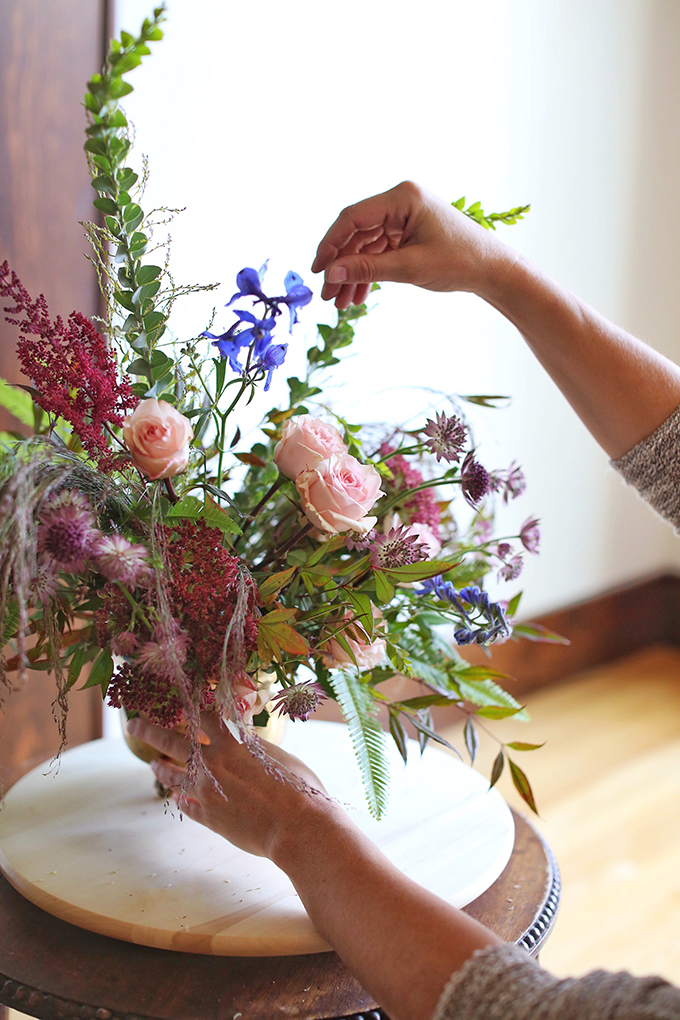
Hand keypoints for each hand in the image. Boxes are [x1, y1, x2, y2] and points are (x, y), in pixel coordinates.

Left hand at [125, 712, 326, 858]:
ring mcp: (206, 793)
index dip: (188, 705)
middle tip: (132, 725)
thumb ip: (254, 747)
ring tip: (153, 764)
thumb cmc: (299, 787)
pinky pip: (185, 805)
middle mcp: (212, 765)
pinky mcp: (208, 818)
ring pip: (173, 776)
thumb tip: (241, 740)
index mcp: (231, 744)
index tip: (175, 698)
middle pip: (171, 742)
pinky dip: (180, 798)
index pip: (201, 716)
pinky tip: (177, 796)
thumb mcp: (277, 756)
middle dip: (149, 731)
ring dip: (161, 768)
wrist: (297, 828)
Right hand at [311, 180, 507, 308]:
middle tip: (327, 295)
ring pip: (365, 245)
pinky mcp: (407, 232)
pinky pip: (379, 251)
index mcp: (403, 197)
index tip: (318, 271)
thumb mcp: (410, 267)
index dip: (331, 244)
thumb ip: (368, 269)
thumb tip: (331, 274)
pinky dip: (369, 273)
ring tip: (341, 303)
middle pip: (356, 233)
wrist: (493, 269)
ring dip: (353, 274)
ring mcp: (403, 217)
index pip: (353, 217)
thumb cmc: (460, 262)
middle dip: (341, 266)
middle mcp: (401, 201)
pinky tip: (358, 296)